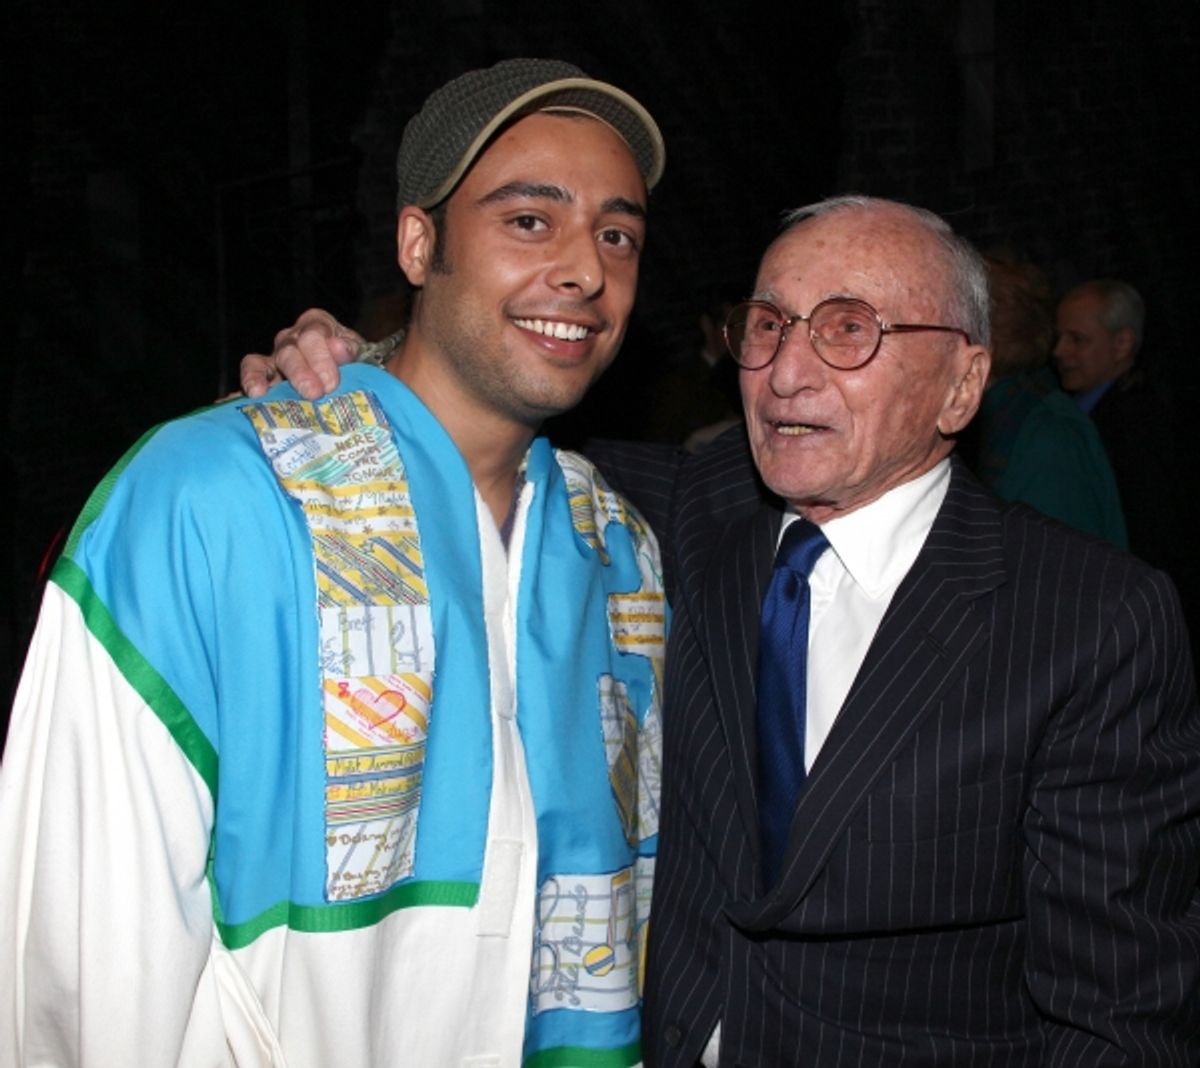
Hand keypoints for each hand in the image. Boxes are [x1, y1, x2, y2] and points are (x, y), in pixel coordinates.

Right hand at [240, 309, 362, 398]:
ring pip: (267, 361)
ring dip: (266, 379)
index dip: (321, 357)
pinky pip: (251, 371)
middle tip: (314, 393)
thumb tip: (339, 348)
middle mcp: (294, 337)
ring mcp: (276, 355)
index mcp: (318, 324)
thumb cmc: (353, 364)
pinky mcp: (264, 373)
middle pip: (291, 348)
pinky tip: (249, 395)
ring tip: (263, 393)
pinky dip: (250, 380)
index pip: (315, 332)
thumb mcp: (359, 353)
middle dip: (301, 372)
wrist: (350, 377)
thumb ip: (351, 349)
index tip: (330, 383)